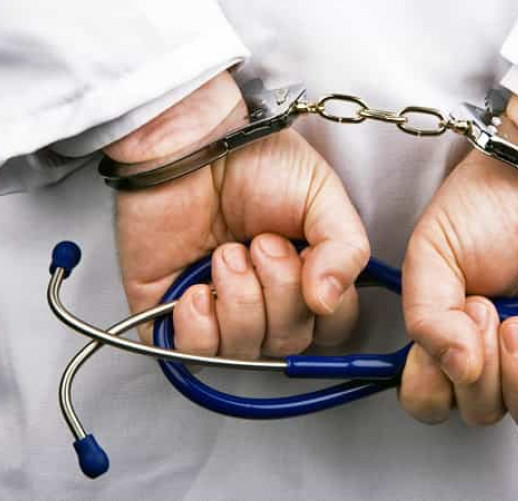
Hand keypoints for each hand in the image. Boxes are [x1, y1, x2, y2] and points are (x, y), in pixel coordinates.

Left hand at [106, 72, 368, 357]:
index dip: (327, 307)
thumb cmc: (259, 160)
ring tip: (226, 254)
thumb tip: (328, 301)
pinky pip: (194, 354)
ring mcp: (220, 311)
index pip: (332, 328)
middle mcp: (267, 301)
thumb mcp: (324, 197)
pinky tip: (198, 290)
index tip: (307, 257)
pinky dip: (200, 327)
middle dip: (279, 292)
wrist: (194, 139)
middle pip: (288, 344)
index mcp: (307, 278)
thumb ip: (346, 250)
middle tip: (262, 243)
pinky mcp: (171, 314)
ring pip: (245, 351)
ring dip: (241, 301)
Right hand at [399, 95, 517, 427]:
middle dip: (480, 373)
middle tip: (486, 311)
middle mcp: (490, 352)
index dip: (433, 385)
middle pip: (477, 410)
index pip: (429, 396)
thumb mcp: (430, 253)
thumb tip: (456, 368)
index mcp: (447, 333)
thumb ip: (426, 316)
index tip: (446, 339)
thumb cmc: (487, 205)